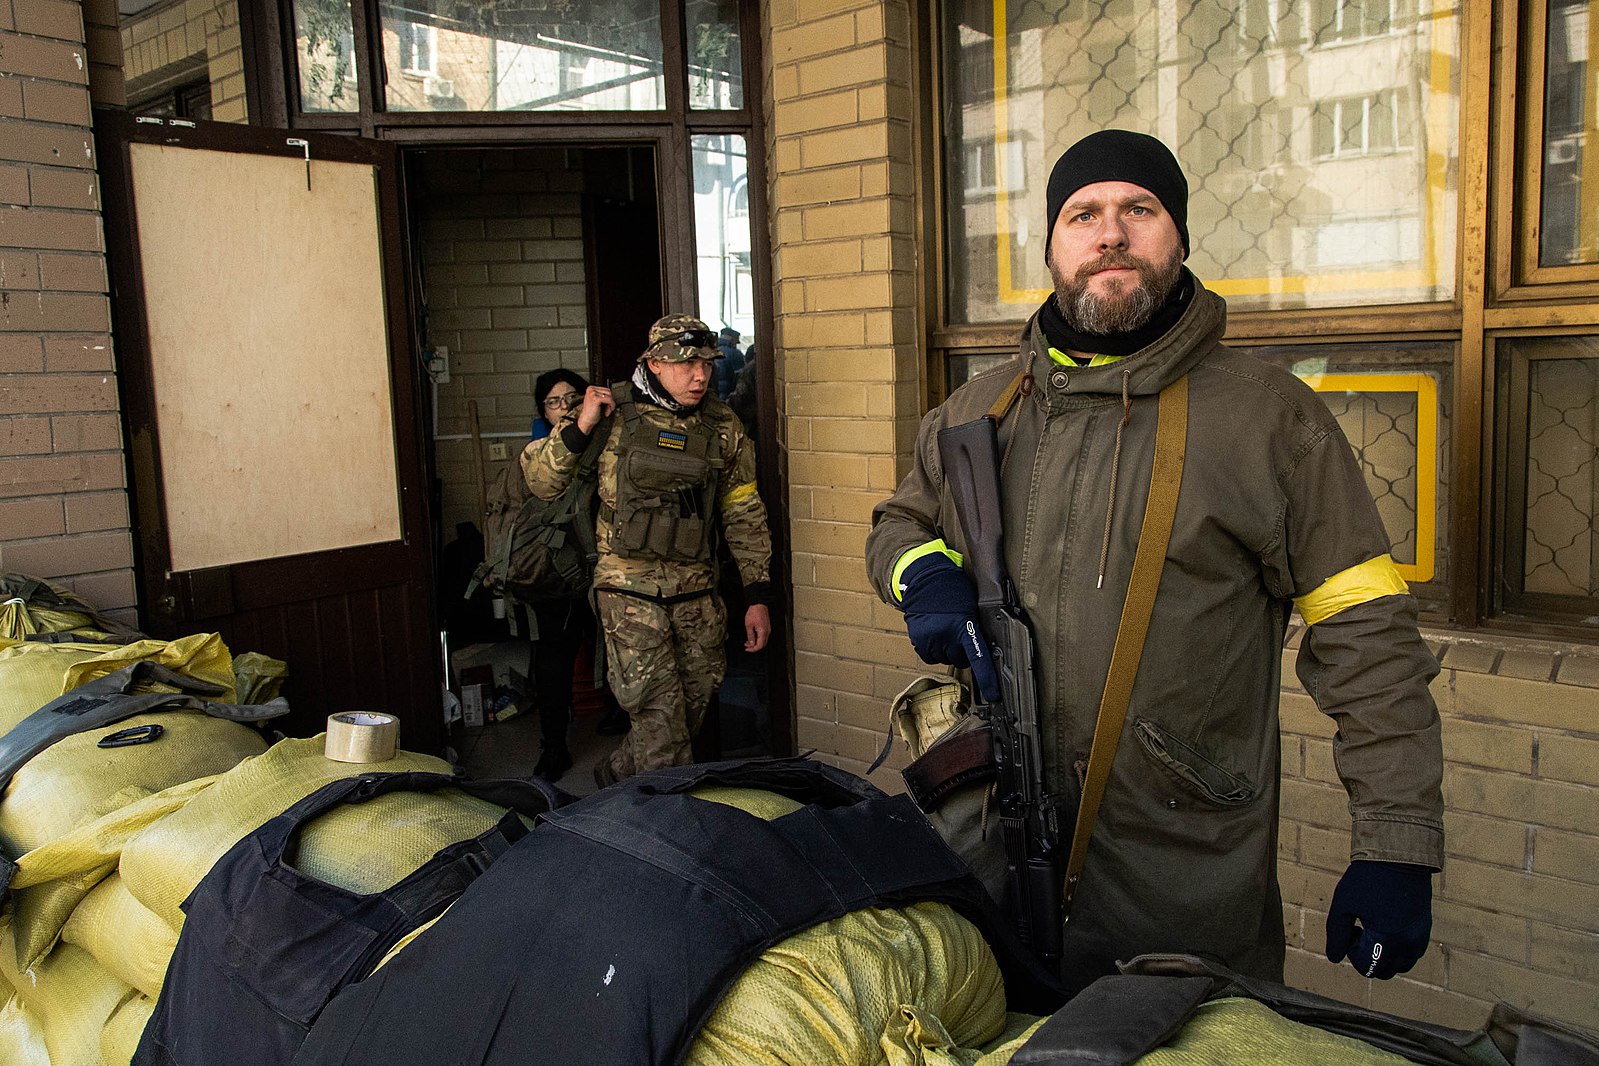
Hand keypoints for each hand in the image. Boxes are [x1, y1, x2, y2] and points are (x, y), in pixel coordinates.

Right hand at [576, 386, 613, 432]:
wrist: (586, 420)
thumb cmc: (591, 413)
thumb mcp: (596, 400)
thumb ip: (602, 396)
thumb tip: (612, 394)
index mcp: (591, 388)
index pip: (606, 389)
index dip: (609, 398)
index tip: (607, 405)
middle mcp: (591, 389)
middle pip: (609, 392)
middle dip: (610, 401)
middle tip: (607, 409)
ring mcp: (593, 393)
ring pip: (610, 396)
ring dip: (610, 405)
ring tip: (606, 411)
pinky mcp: (596, 399)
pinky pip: (609, 400)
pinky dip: (611, 406)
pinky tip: (607, 412)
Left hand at [744, 604, 770, 651]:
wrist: (759, 604)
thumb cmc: (754, 612)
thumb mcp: (749, 625)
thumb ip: (750, 636)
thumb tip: (750, 643)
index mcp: (763, 632)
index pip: (759, 646)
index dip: (753, 649)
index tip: (747, 649)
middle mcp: (767, 631)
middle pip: (762, 644)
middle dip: (754, 647)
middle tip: (746, 646)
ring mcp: (768, 629)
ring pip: (763, 641)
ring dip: (755, 643)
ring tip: (748, 641)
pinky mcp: (767, 627)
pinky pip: (763, 636)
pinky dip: (758, 638)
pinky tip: (752, 636)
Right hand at [897, 555, 998, 701]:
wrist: (924, 580)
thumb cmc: (953, 591)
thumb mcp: (971, 607)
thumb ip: (975, 629)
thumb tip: (984, 650)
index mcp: (963, 625)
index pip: (978, 656)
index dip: (987, 678)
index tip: (994, 695)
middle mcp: (946, 635)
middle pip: (960, 659)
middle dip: (962, 651)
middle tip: (959, 634)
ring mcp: (930, 639)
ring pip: (945, 659)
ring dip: (947, 650)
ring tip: (945, 630)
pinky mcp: (918, 641)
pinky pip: (930, 657)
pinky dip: (934, 650)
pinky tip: (935, 635)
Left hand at [1325, 859, 1433, 978]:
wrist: (1399, 857)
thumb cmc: (1367, 880)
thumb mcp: (1343, 905)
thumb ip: (1336, 934)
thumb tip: (1334, 958)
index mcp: (1388, 941)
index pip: (1367, 967)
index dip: (1352, 952)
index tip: (1351, 928)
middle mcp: (1408, 945)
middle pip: (1385, 971)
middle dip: (1368, 957)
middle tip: (1361, 930)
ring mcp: (1420, 938)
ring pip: (1401, 964)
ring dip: (1385, 955)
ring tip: (1374, 927)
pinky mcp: (1425, 929)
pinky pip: (1412, 952)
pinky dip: (1398, 948)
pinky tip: (1387, 924)